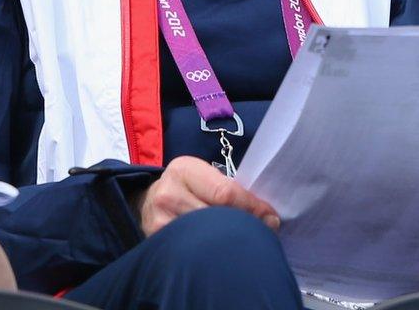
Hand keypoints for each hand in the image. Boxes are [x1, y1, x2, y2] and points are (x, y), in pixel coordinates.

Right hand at [135, 155, 280, 236]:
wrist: (147, 200)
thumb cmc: (186, 185)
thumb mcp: (203, 176)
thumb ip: (228, 188)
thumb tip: (267, 214)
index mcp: (185, 169)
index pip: (225, 192)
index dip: (251, 206)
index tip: (271, 217)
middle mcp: (169, 194)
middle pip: (216, 215)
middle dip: (244, 224)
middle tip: (264, 231)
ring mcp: (160, 221)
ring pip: (204, 234)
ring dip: (229, 238)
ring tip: (246, 240)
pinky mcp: (156, 242)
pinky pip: (191, 247)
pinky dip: (211, 249)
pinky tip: (222, 249)